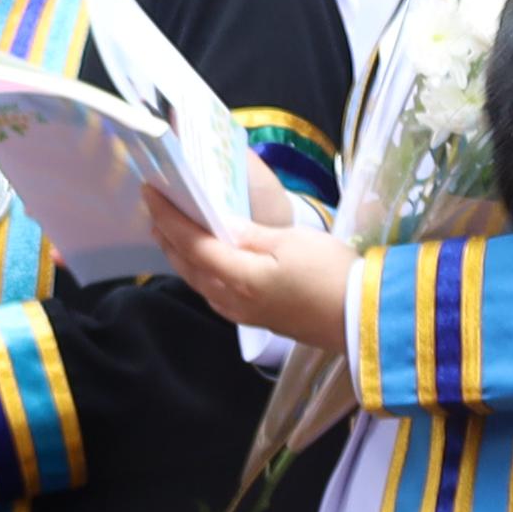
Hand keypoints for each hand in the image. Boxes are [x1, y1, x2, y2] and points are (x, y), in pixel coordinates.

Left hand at [137, 172, 356, 347]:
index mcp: (238, 277)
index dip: (168, 217)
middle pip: (187, 265)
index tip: (150, 192)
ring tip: (169, 232)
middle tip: (154, 208)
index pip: (191, 243)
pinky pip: (213, 292)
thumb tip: (219, 224)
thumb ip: (249, 234)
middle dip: (167, 236)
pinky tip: (200, 262)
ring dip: (179, 255)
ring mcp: (241, 313)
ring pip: (197, 281)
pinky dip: (198, 271)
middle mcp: (231, 299)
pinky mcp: (254, 318)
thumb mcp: (290, 242)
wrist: (362, 319)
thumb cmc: (330, 274)